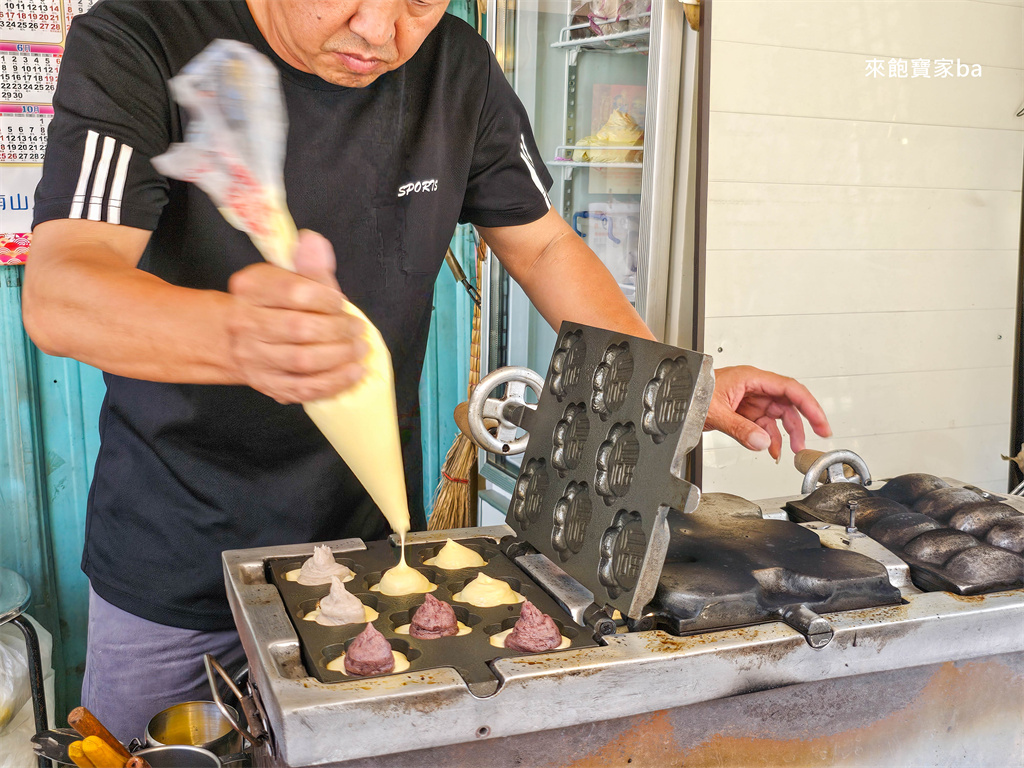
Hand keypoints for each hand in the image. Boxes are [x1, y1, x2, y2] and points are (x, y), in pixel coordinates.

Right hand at [225, 230, 366, 403]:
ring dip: (340, 355)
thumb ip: (308, 265)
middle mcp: (244, 324)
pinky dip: (335, 382)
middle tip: (357, 328)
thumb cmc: (275, 306)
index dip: (324, 298)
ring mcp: (253, 359)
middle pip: (299, 329)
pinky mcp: (268, 385)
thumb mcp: (289, 278)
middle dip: (337, 329)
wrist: (241, 340)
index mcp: (249, 288)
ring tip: (360, 348)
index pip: (292, 292)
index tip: (340, 302)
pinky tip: (355, 372)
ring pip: (303, 361)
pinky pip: (306, 388)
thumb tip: (314, 242)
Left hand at [704, 365, 830, 460]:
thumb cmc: (692, 392)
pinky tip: (771, 449)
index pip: (789, 389)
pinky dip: (769, 438)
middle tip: (810, 441)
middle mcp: (753, 387)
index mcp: (751, 378)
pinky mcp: (743, 412)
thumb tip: (762, 442)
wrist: (675, 396)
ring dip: (785, 434)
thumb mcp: (715, 411)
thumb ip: (740, 428)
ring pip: (777, 416)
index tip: (820, 422)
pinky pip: (763, 425)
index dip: (809, 405)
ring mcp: (749, 400)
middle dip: (800, 424)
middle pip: (787, 404)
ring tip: (790, 450)